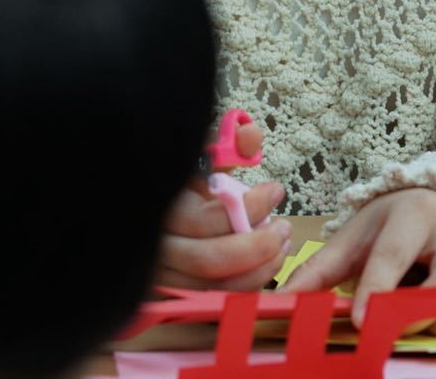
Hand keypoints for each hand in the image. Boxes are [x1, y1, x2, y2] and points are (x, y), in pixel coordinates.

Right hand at [156, 121, 292, 291]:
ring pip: (211, 287)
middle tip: (284, 228)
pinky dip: (242, 288)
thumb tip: (251, 135)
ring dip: (256, 272)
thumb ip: (227, 147)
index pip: (208, 219)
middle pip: (208, 260)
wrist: (150, 204)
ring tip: (281, 247)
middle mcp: (156, 246)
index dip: (249, 208)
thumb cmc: (181, 179)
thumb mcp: (201, 156)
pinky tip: (263, 268)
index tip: (276, 190)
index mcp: (163, 206)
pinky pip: (210, 300)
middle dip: (257, 247)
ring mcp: (160, 276)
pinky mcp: (171, 295)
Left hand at [279, 188, 435, 329]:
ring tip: (431, 342)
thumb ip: (320, 271)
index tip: (364, 323)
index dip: (379, 289)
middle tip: (399, 339)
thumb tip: (282, 303)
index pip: (393, 255)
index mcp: (412, 213)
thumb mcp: (357, 237)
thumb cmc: (392, 225)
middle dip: (424, 315)